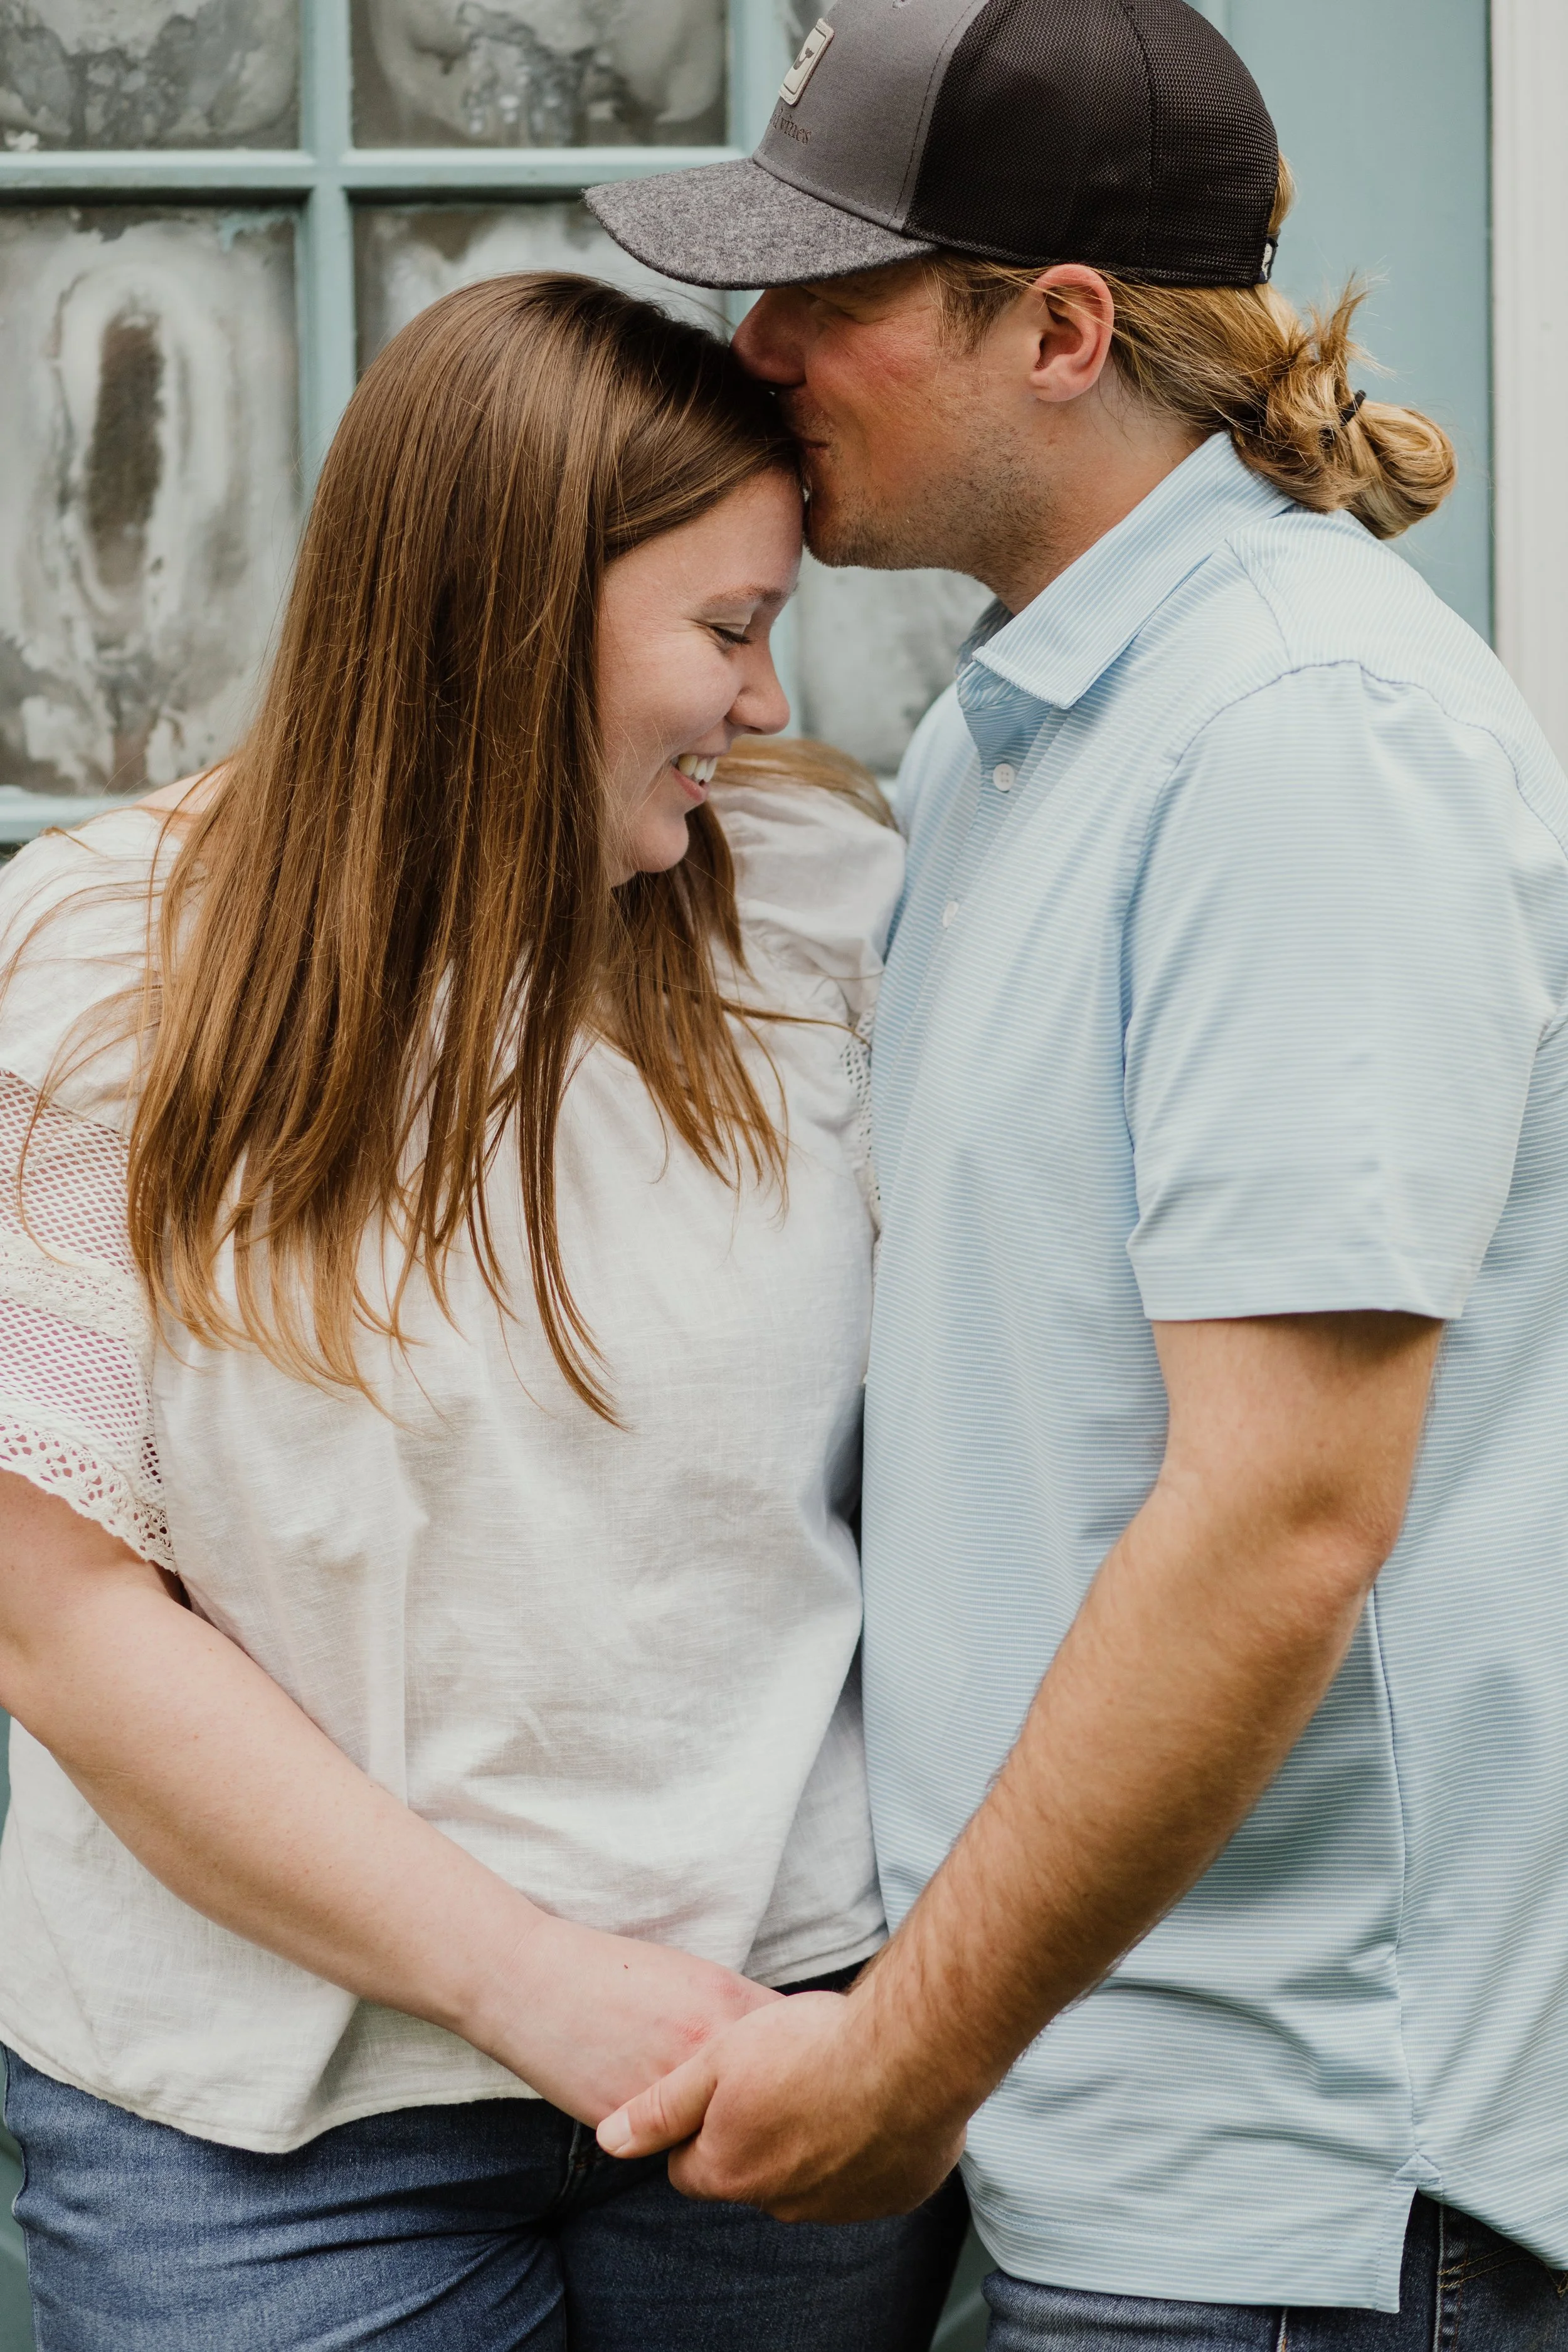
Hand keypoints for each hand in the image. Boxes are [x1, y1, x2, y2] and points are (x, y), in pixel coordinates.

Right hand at [477, 1914, 781, 2127]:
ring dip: (737, 2130)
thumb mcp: (689, 1974)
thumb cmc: (613, 1971)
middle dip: (781, 2099)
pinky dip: (685, 2140)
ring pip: (729, 2130)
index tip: (808, 2065)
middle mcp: (706, 2049)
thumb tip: (783, 2043)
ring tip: (738, 2125)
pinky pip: (678, 2144)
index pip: (798, 2041)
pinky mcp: (634, 2129)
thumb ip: (736, 2010)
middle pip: (773, 2091)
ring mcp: (670, 2092)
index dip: (805, 2055)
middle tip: (782, 2105)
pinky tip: (681, 2128)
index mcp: (725, 2002)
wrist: (531, 1984)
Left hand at [596, 1989, 966, 2220]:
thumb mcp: (718, 2058)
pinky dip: (862, 2144)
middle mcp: (782, 2203)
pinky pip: (865, 2175)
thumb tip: (610, 2141)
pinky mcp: (893, 2194)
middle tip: (782, 2071)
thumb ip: (662, 2107)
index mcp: (731, 2172)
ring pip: (808, 2175)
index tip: (725, 2083)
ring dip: (810, 2138)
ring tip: (828, 2078)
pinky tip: (869, 2097)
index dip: (697, 2122)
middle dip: (756, 2131)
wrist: (912, 2053)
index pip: (688, 2166)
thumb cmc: (810, 2046)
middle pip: (748, 2171)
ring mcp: (842, 2205)